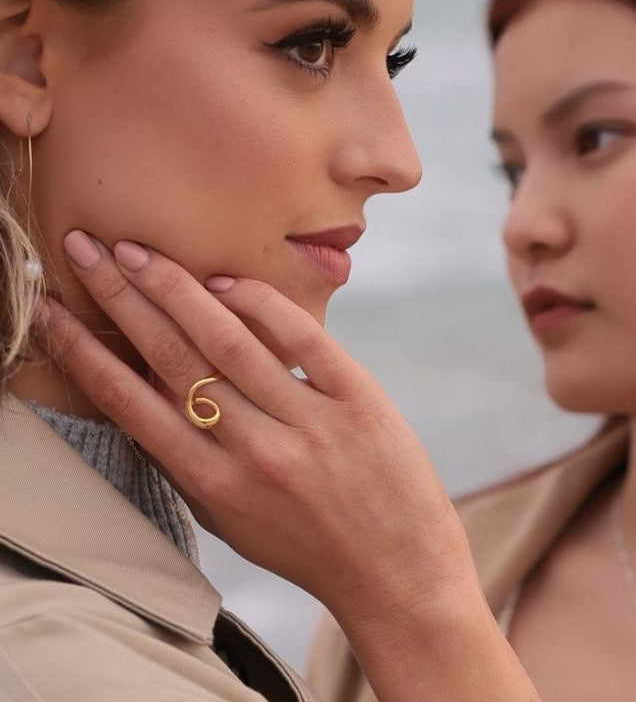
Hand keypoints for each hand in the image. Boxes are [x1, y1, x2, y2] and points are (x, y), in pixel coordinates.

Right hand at [37, 231, 537, 701]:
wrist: (397, 570)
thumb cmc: (308, 544)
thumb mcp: (232, 521)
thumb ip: (189, 466)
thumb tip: (146, 400)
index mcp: (214, 486)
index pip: (132, 405)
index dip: (85, 352)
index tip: (54, 312)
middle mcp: (255, 452)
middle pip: (171, 358)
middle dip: (120, 297)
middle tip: (86, 249)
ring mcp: (309, 423)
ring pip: (227, 340)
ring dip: (175, 287)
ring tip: (140, 251)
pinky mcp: (359, 400)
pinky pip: (301, 337)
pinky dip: (260, 301)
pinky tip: (226, 278)